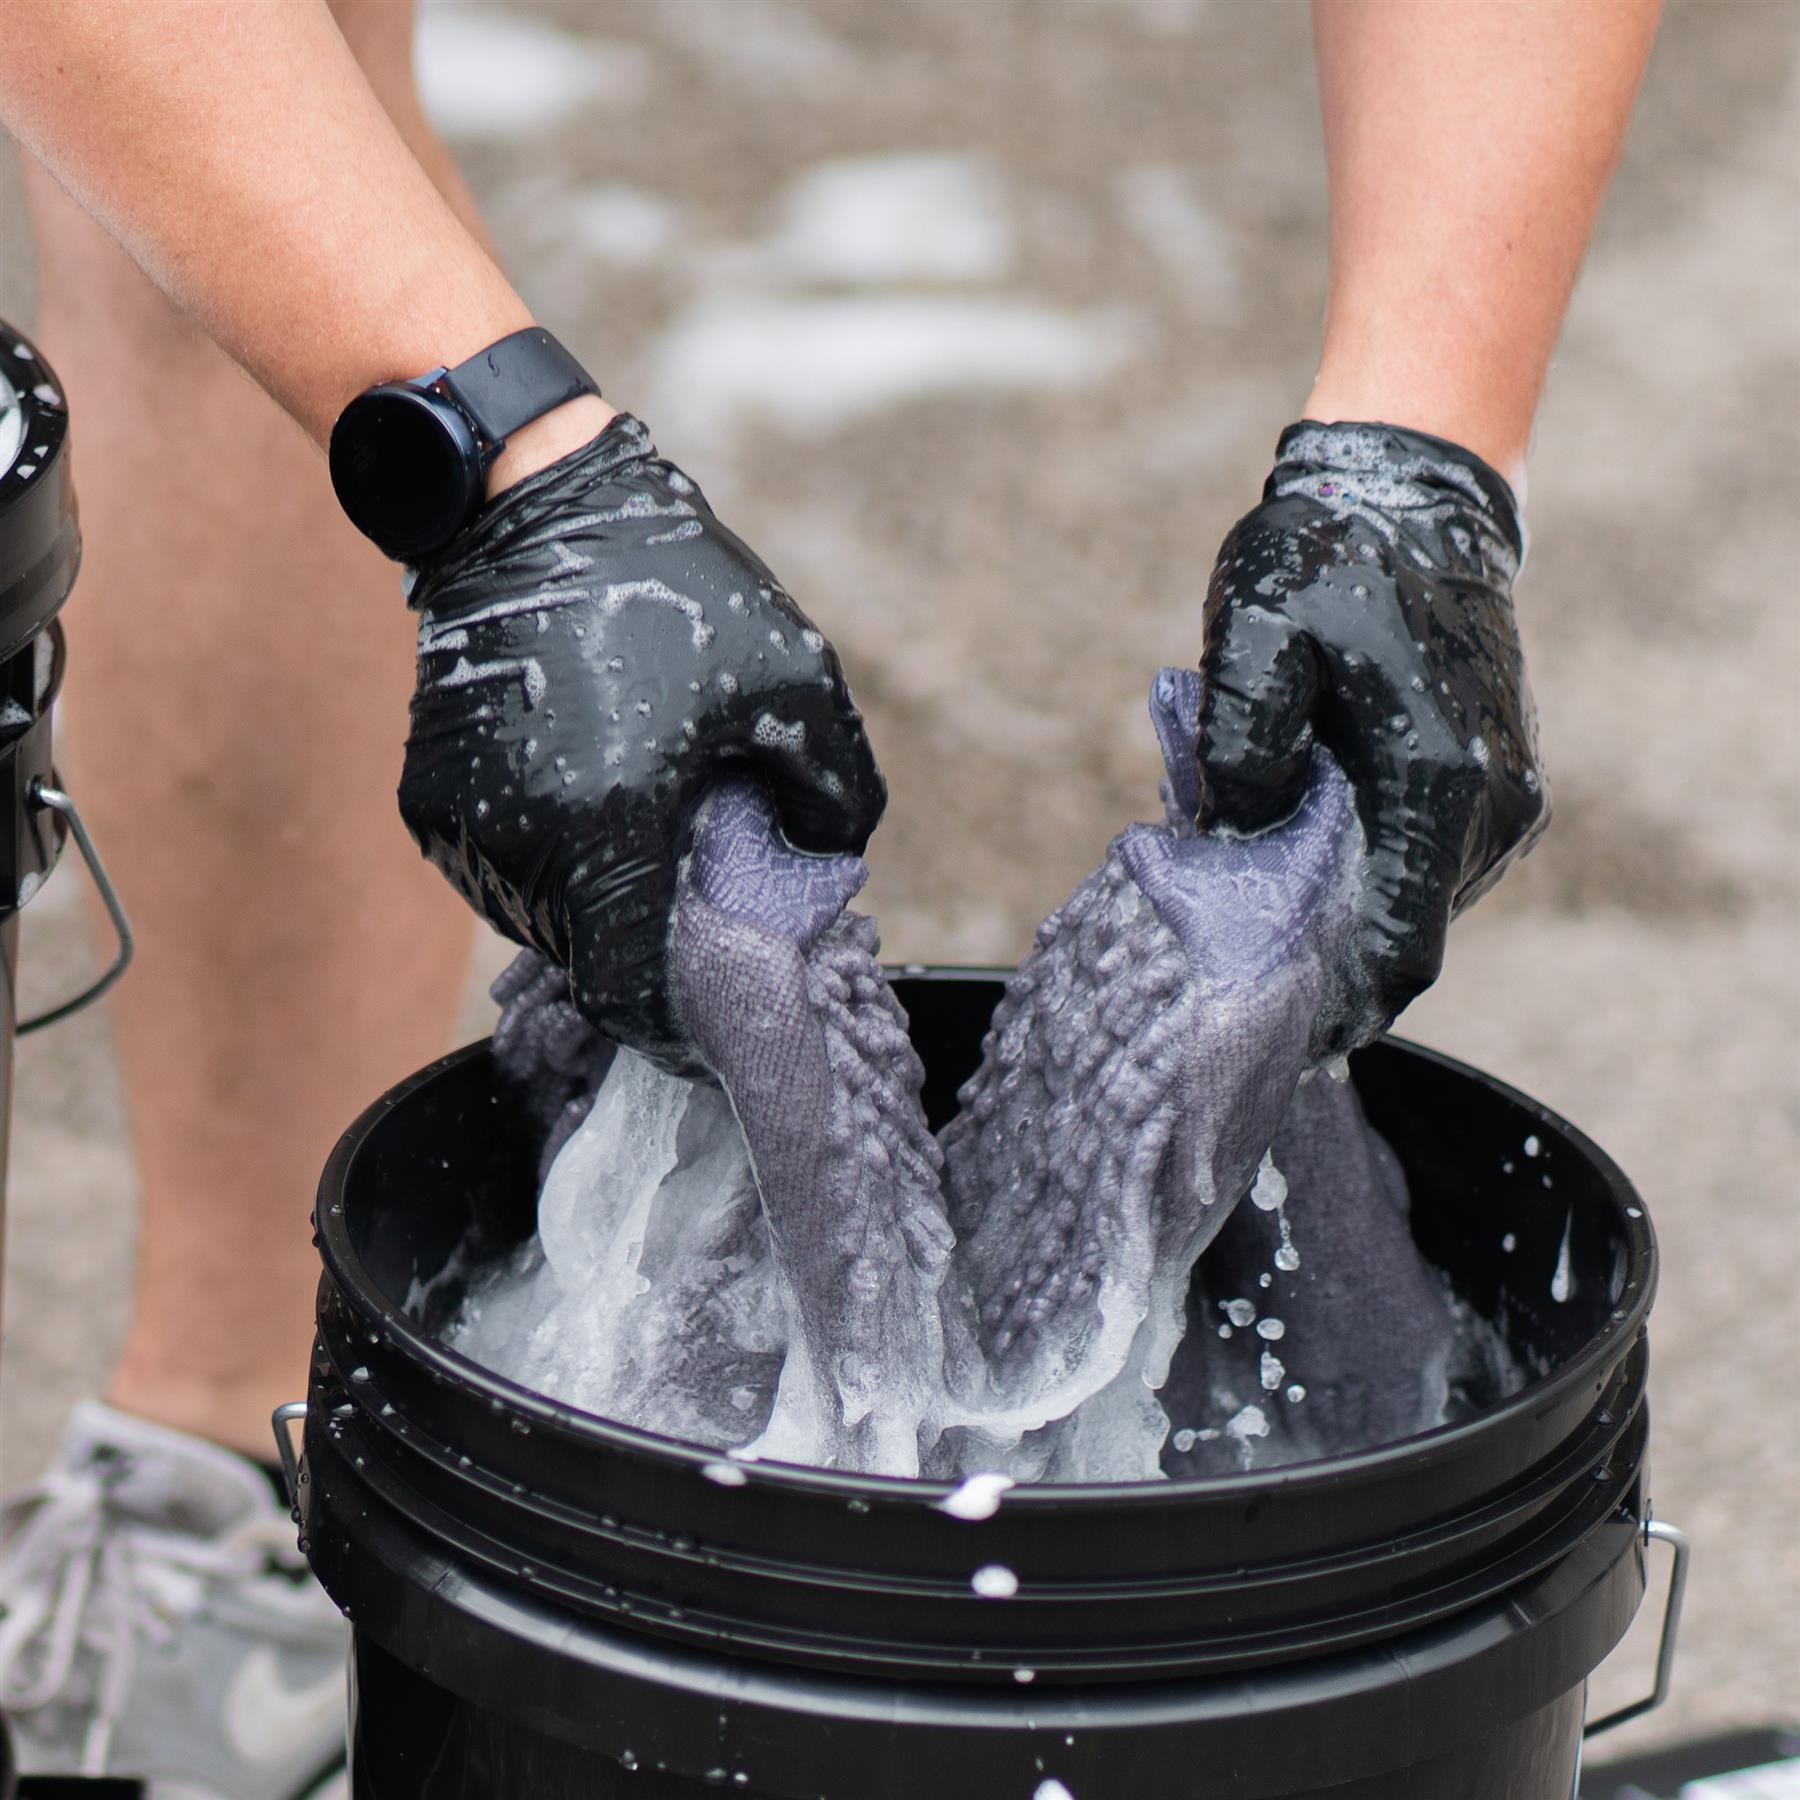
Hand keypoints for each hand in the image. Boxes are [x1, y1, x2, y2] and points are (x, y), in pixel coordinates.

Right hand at [400, 413, 885, 1069]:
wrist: (526, 509)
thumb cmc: (670, 592)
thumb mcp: (793, 682)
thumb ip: (837, 791)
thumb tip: (830, 861)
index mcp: (606, 828)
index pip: (624, 995)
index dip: (669, 1026)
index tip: (704, 1017)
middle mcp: (517, 844)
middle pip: (585, 959)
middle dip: (641, 949)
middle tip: (690, 901)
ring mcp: (460, 826)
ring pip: (536, 922)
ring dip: (593, 908)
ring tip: (639, 838)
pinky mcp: (425, 801)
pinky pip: (497, 872)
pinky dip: (548, 865)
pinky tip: (587, 800)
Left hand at [1195, 421, 1547, 1051]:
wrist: (1416, 486)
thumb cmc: (1329, 556)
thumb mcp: (1257, 639)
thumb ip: (1240, 748)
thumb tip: (1234, 839)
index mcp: (1439, 784)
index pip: (1399, 949)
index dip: (1339, 1010)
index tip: (1278, 1042)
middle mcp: (1491, 804)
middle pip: (1408, 936)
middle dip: (1327, 967)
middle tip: (1242, 982)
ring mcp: (1504, 794)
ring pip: (1417, 901)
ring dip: (1344, 916)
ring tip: (1259, 909)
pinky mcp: (1495, 778)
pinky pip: (1427, 860)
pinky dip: (1369, 874)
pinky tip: (1303, 853)